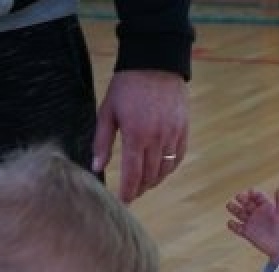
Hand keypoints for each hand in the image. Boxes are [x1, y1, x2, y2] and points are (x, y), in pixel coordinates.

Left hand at [92, 70, 188, 202]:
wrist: (156, 62)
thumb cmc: (127, 86)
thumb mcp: (108, 112)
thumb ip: (102, 142)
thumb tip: (95, 167)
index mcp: (136, 135)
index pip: (133, 174)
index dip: (128, 192)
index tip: (123, 202)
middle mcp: (157, 139)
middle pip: (150, 176)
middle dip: (140, 188)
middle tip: (132, 193)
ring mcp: (172, 135)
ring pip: (165, 170)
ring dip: (154, 180)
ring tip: (145, 183)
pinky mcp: (183, 130)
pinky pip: (178, 157)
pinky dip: (169, 168)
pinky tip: (160, 170)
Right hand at [225, 187, 278, 263]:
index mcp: (265, 206)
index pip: (256, 196)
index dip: (252, 193)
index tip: (249, 193)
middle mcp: (257, 212)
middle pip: (246, 202)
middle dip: (241, 199)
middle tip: (238, 197)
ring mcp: (251, 222)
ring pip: (239, 213)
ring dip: (233, 208)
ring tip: (229, 205)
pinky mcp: (247, 232)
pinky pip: (237, 228)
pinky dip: (232, 225)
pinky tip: (231, 223)